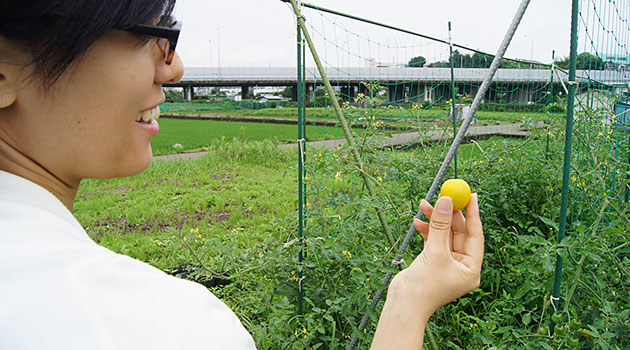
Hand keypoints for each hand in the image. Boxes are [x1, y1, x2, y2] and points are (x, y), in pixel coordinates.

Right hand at [390, 194, 483, 316]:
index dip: (473, 214)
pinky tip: (418, 221)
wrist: (403, 306)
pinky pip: (433, 240)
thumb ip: (440, 225)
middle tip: (443, 196)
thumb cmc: (424, 287)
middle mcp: (461, 266)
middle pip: (458, 233)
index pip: (475, 236)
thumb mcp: (435, 252)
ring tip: (424, 205)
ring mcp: (446, 264)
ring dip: (435, 220)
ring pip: (444, 234)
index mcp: (471, 269)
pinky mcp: (432, 262)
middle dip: (449, 214)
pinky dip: (426, 230)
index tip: (470, 195)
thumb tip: (446, 201)